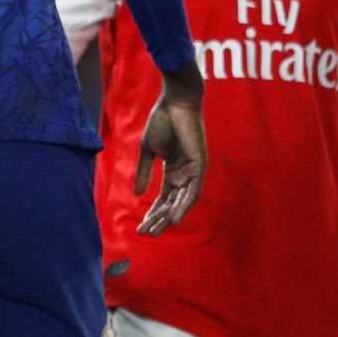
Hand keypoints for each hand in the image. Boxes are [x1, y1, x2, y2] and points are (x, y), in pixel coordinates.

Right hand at [135, 59, 205, 236]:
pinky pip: (193, 192)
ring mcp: (194, 171)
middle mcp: (185, 174)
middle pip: (171, 203)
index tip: (140, 226)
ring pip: (182, 202)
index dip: (152, 212)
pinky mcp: (200, 166)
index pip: (163, 197)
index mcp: (173, 170)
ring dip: (168, 217)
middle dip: (158, 219)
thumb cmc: (162, 121)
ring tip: (156, 231)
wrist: (174, 102)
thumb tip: (136, 194)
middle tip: (146, 234)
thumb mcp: (148, 151)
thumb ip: (144, 172)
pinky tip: (173, 219)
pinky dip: (183, 206)